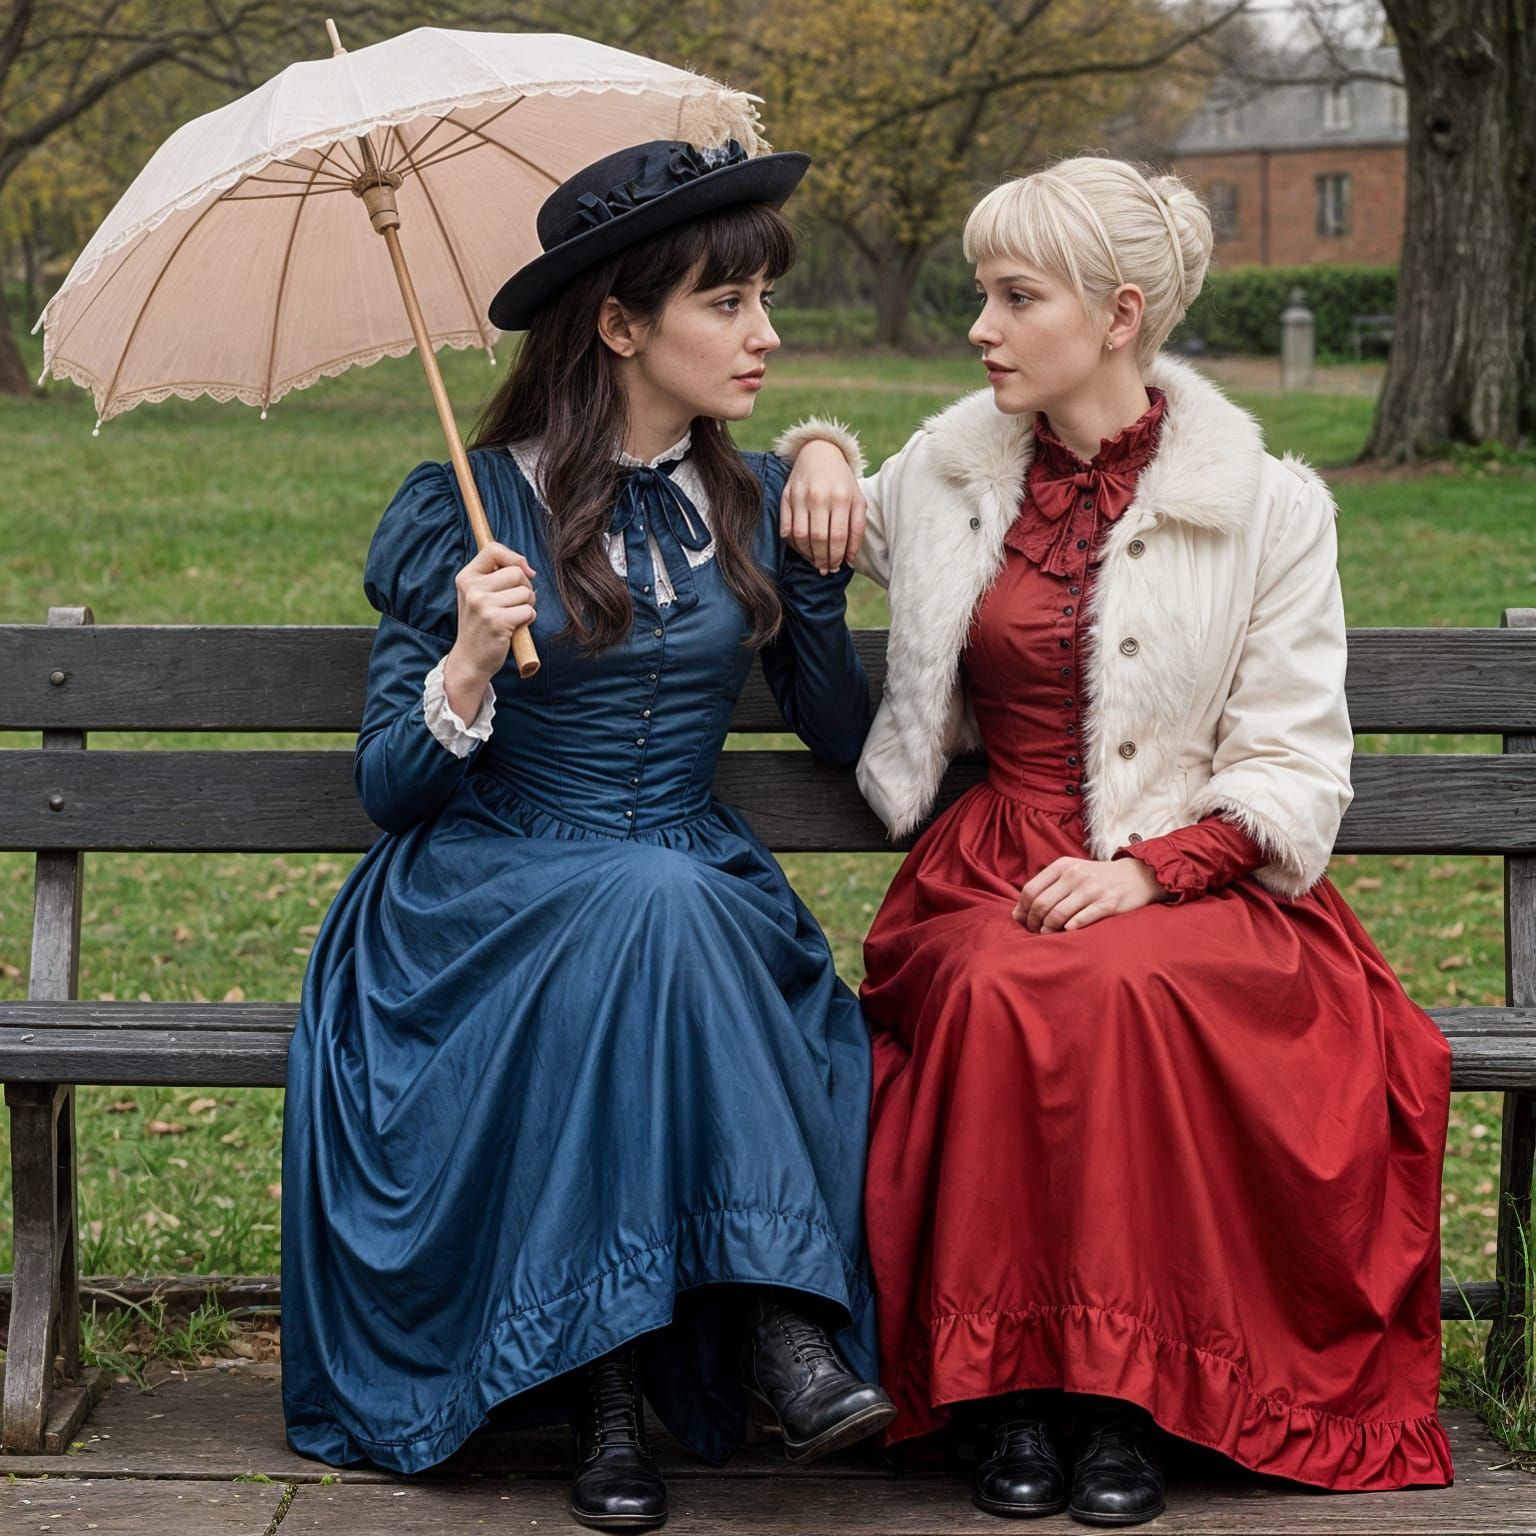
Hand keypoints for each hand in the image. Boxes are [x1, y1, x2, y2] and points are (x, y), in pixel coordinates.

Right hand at [444, 542, 536, 715]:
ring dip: (527, 606)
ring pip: (526, 593)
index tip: (523, 571)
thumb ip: (497, 575)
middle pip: (517, 573)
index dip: (514, 558)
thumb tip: (527, 567)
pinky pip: (528, 611)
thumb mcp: (479, 595)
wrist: (470, 659)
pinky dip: (528, 620)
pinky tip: (514, 627)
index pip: (493, 550)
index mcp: (467, 577)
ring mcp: (483, 605)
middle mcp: (472, 588)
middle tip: (513, 604)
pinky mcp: (497, 622)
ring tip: (511, 617)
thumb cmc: (481, 624)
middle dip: (524, 588)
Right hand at [779, 440, 865, 572]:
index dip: (836, 556)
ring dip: (807, 555)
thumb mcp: (857, 500)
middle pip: (817, 539)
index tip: (836, 567)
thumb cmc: (842, 481)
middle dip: (822, 559)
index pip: (837, 536)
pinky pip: (786, 528)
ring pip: (800, 536)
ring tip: (814, 562)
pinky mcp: (786, 497)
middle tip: (825, 568)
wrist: (818, 452)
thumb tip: (849, 559)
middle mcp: (819, 497)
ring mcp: (799, 497)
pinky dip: (793, 543)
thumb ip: (857, 529)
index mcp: (840, 498)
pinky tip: (802, 549)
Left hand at [1013, 855, 1165, 932]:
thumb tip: (1017, 914)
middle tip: (1035, 931)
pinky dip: (1070, 929)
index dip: (1022, 910)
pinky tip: (1067, 932)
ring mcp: (1092, 889)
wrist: (1136, 875)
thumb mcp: (1070, 873)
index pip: (1030, 890)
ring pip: (1058, 915)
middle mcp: (1075, 875)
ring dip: (1048, 929)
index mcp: (1062, 866)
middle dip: (1033, 923)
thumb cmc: (1096, 878)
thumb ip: (1045, 889)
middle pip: (1041, 904)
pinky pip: (1081, 920)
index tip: (1023, 921)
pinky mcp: (1108, 903)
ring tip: (1048, 934)